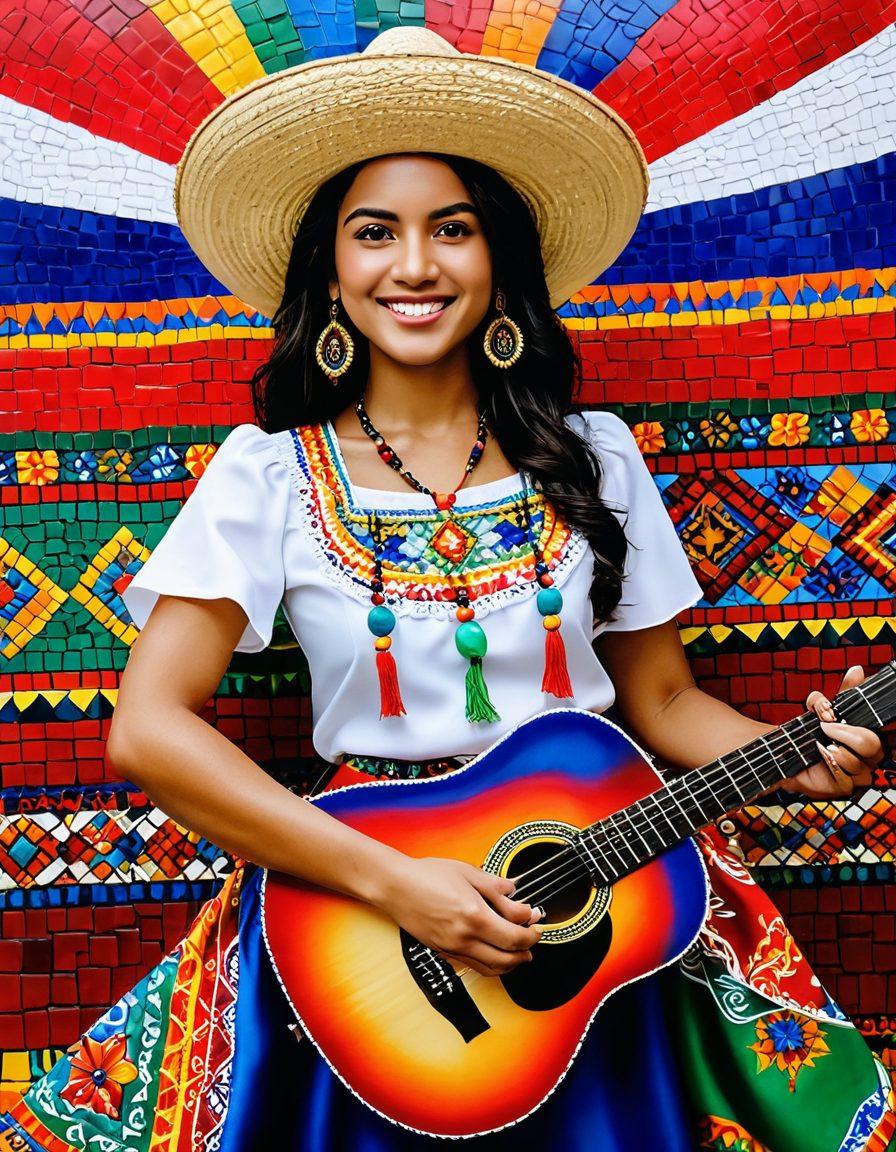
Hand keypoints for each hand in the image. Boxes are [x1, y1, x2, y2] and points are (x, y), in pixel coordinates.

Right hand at [373, 855, 543, 976]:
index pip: (515, 935)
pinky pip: (474, 966)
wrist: (396, 886)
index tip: (537, 920)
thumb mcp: (467, 872)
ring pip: (492, 968)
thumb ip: (495, 886)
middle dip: (527, 950)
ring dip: (512, 963)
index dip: (532, 930)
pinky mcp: (444, 951)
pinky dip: (492, 965)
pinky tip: (496, 954)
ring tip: (521, 953)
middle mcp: (465, 937)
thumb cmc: (427, 875)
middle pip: (507, 958)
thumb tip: (516, 893)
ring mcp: (453, 948)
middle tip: (535, 937)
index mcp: (474, 916)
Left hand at [781, 665, 884, 798]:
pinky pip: (844, 779)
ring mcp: (860, 773)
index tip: (852, 719)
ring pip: (858, 763)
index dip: (887, 727)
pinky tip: (819, 755)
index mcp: (872, 735)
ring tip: (820, 742)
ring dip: (834, 750)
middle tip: (826, 725)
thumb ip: (844, 692)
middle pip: (872, 744)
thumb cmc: (814, 730)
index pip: (888, 731)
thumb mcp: (828, 707)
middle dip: (846, 732)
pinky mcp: (845, 787)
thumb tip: (857, 670)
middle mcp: (871, 756)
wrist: (791, 753)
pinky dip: (829, 764)